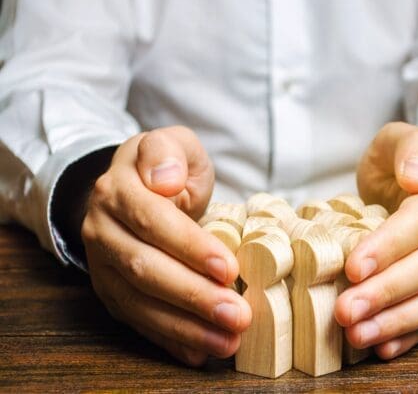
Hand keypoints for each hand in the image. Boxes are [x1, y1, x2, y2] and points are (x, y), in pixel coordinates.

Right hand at [82, 126, 251, 365]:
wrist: (131, 189)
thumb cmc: (164, 169)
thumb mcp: (171, 143)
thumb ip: (169, 152)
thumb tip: (165, 179)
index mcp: (118, 190)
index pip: (153, 220)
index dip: (190, 246)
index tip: (228, 267)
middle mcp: (102, 230)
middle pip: (145, 268)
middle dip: (194, 296)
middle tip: (237, 315)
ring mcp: (102, 266)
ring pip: (139, 303)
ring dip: (185, 327)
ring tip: (227, 341)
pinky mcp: (110, 291)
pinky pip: (137, 320)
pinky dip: (168, 339)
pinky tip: (199, 352)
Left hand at [335, 122, 417, 358]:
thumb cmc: (403, 162)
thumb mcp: (401, 139)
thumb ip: (411, 148)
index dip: (389, 247)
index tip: (355, 267)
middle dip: (386, 292)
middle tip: (346, 311)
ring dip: (396, 321)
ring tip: (358, 335)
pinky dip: (410, 334)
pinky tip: (382, 348)